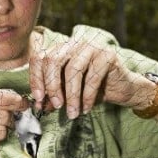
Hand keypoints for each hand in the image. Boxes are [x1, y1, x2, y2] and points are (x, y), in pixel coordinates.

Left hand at [29, 38, 151, 118]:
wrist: (122, 87)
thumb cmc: (91, 89)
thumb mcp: (68, 93)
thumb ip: (53, 96)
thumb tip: (38, 105)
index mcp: (61, 49)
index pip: (39, 58)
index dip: (36, 79)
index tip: (38, 100)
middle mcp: (74, 44)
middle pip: (53, 60)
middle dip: (52, 86)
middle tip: (56, 106)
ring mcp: (91, 46)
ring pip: (73, 69)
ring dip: (71, 95)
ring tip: (72, 113)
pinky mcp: (107, 54)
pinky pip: (92, 77)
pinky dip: (87, 96)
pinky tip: (86, 108)